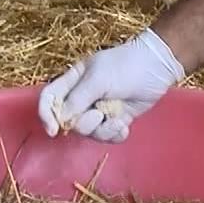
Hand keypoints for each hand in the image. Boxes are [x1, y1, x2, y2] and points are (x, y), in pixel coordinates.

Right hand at [36, 28, 184, 141]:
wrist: (157, 67)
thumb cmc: (125, 66)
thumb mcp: (98, 79)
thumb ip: (77, 99)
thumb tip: (61, 119)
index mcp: (73, 80)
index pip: (49, 98)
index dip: (46, 115)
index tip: (53, 130)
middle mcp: (83, 97)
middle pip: (70, 121)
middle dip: (85, 123)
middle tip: (100, 114)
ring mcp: (99, 109)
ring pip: (90, 132)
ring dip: (104, 130)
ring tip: (118, 119)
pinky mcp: (115, 119)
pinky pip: (107, 136)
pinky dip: (116, 134)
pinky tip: (125, 126)